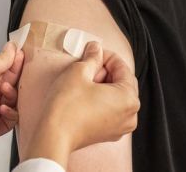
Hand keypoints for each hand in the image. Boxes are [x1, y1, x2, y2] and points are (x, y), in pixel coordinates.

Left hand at [0, 41, 24, 140]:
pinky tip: (3, 106)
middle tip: (19, 71)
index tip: (21, 56)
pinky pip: (9, 122)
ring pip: (12, 104)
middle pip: (10, 88)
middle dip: (15, 79)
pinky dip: (11, 113)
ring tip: (5, 88)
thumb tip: (12, 48)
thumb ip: (1, 60)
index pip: (4, 74)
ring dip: (12, 95)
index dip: (13, 66)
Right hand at [22, 42, 139, 167]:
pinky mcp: (109, 134)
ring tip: (85, 82)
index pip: (122, 68)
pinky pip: (111, 110)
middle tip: (87, 66)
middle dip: (106, 71)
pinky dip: (102, 100)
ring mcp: (121, 127)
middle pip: (123, 83)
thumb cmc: (67, 106)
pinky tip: (85, 95)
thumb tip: (96, 49)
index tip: (94, 52)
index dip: (107, 56)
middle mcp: (130, 114)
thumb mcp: (78, 72)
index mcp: (129, 98)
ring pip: (117, 97)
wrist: (54, 135)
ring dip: (104, 85)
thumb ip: (92, 57)